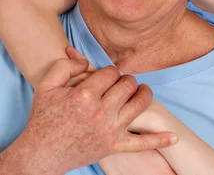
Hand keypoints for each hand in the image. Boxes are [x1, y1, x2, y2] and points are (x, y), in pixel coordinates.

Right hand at [11, 56, 176, 174]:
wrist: (40, 154)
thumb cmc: (43, 118)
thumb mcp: (46, 86)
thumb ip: (65, 66)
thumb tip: (87, 60)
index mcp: (84, 95)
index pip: (110, 72)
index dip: (108, 71)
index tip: (103, 77)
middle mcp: (100, 112)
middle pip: (127, 85)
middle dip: (125, 80)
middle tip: (119, 83)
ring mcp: (109, 130)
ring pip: (139, 105)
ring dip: (143, 94)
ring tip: (140, 91)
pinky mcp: (114, 146)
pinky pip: (141, 143)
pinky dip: (159, 140)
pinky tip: (173, 138)